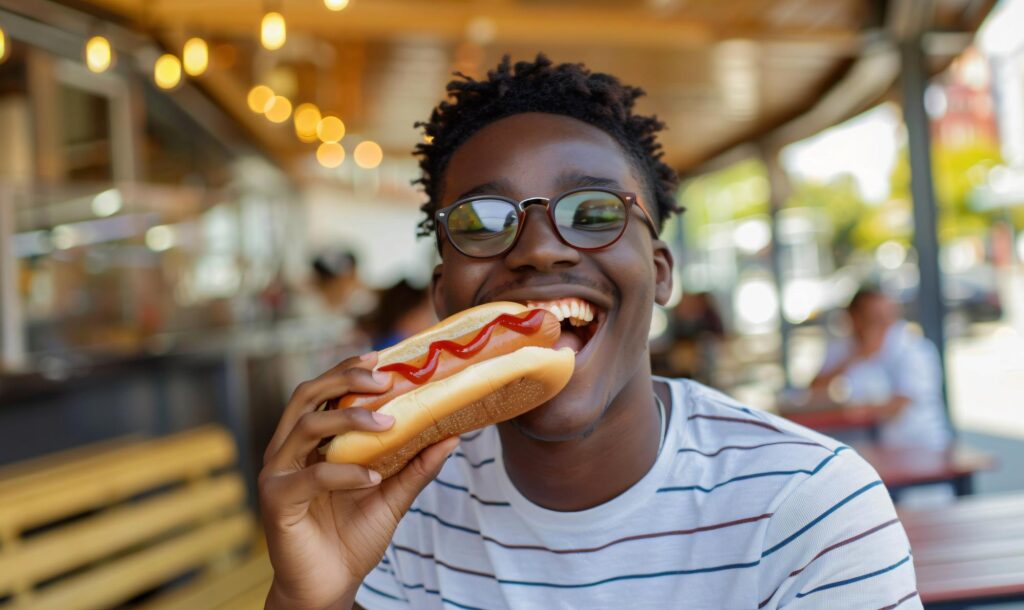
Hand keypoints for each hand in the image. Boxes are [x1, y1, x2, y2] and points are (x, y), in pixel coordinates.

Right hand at [260, 352, 458, 609]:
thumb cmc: (352, 539)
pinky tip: (373, 476)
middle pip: (306, 395)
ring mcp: (277, 473)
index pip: (321, 391)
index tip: (382, 357)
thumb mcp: (392, 496)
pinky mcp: (276, 500)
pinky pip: (312, 476)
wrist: (329, 586)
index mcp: (309, 442)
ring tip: (388, 423)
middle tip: (384, 379)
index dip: (347, 369)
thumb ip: (415, 466)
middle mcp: (287, 450)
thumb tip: (452, 435)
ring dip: (349, 418)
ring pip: (306, 426)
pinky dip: (345, 472)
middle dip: (344, 379)